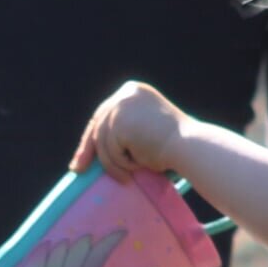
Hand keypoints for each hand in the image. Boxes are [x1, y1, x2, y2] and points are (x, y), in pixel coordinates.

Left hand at [71, 80, 189, 178]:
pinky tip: (137, 166)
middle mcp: (125, 94)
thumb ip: (125, 129)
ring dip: (113, 163)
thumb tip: (98, 146)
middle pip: (98, 124)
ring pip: (102, 141)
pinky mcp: (120, 122)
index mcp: (133, 91)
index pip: (106, 113)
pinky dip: (119, 164)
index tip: (84, 154)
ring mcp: (121, 106)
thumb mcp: (145, 128)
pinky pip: (109, 151)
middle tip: (77, 168)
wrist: (190, 145)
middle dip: (86, 149)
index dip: (94, 134)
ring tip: (129, 174)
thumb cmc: (175, 145)